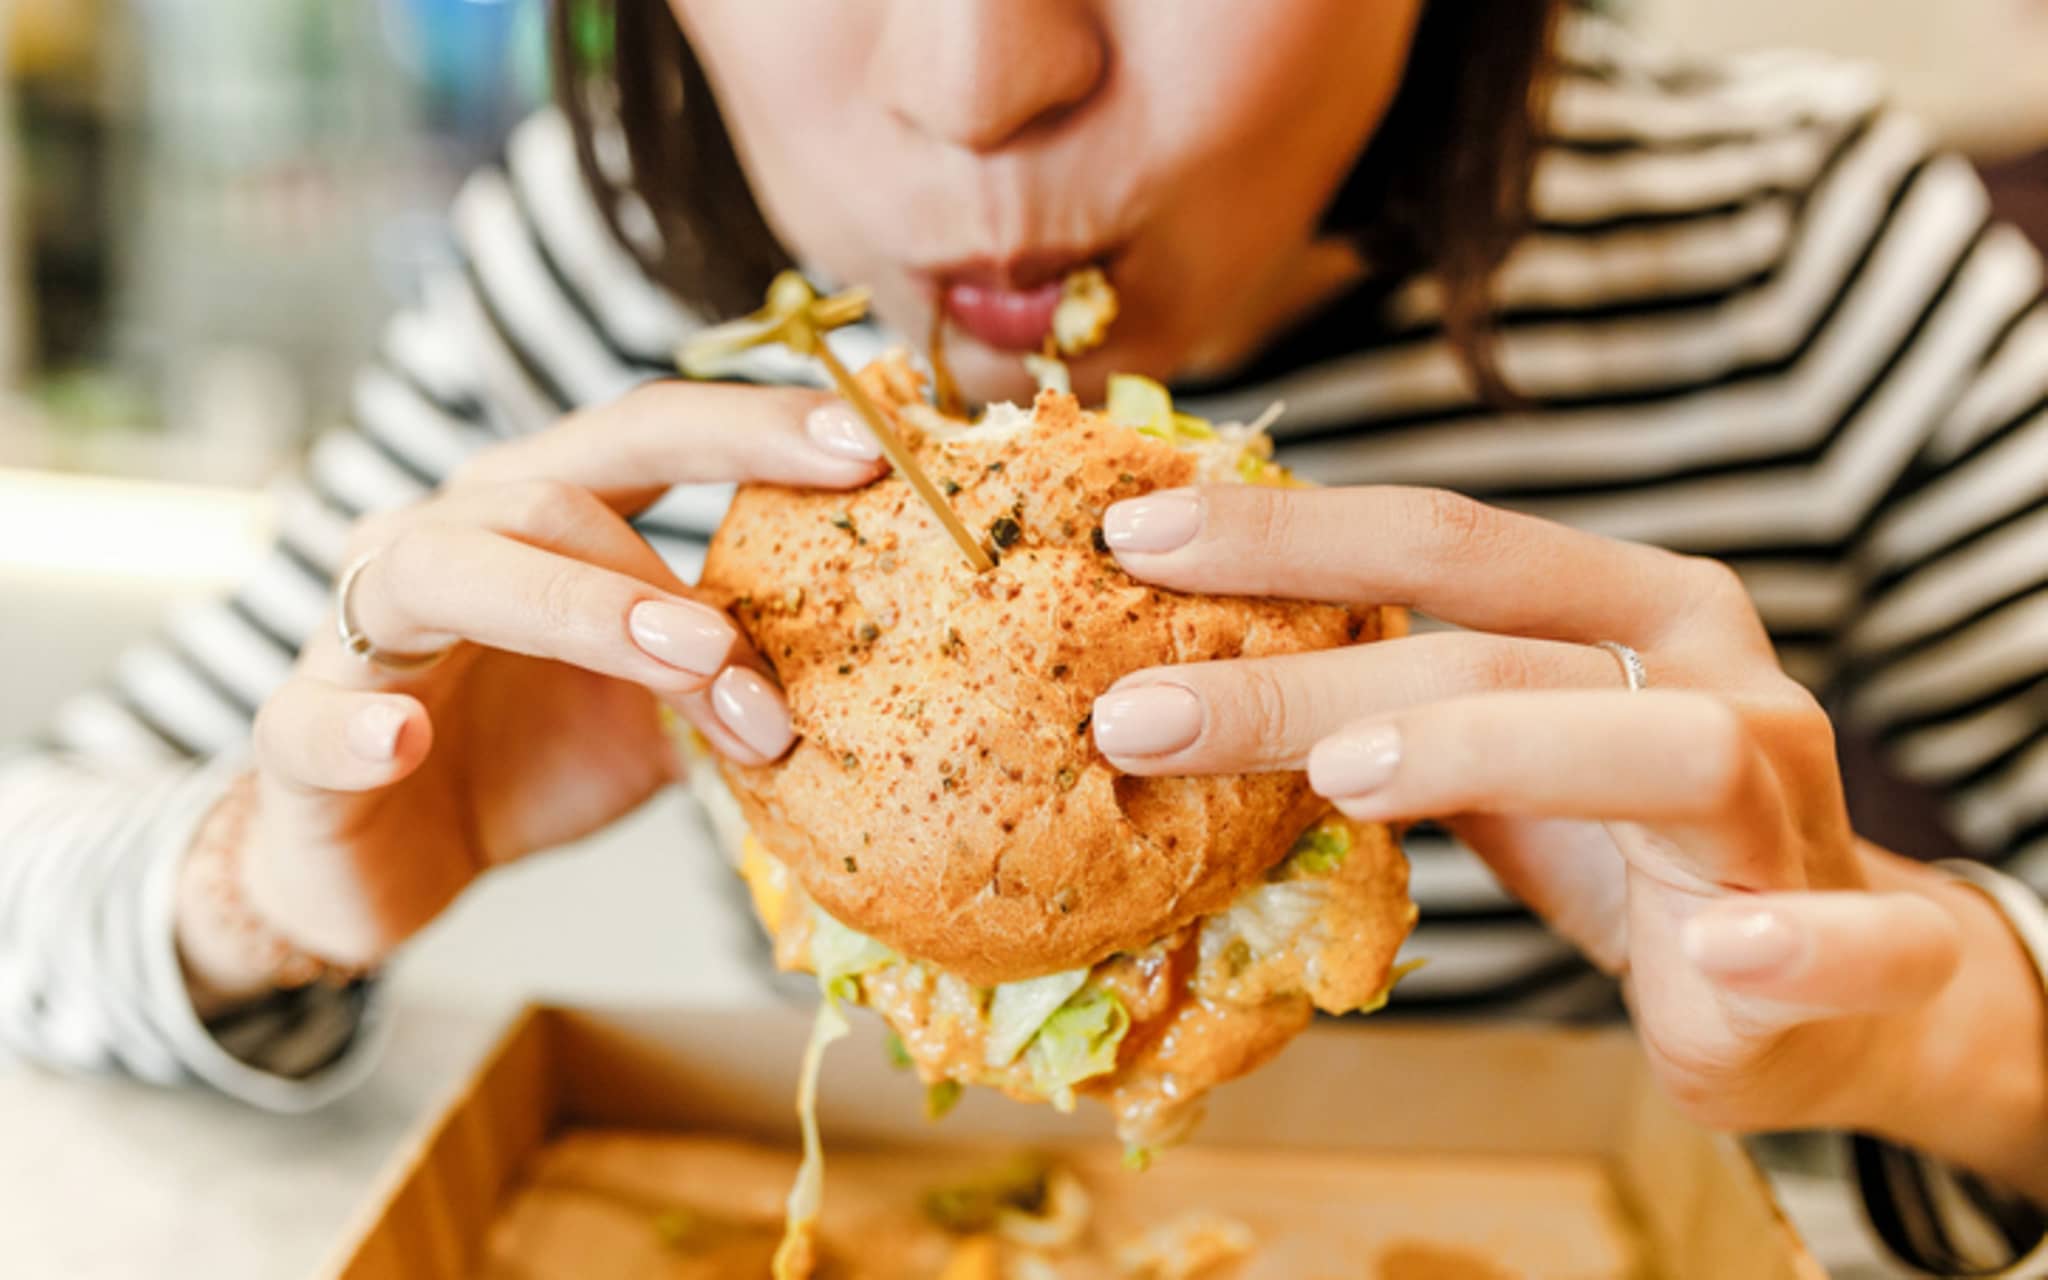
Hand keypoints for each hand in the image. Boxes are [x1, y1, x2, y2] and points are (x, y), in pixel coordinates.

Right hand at [176, 383, 886, 994]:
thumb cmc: (529, 756)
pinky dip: (359, 726)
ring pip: (447, 571)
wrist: (383, 862)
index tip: (865, 444)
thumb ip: (734, 669)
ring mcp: (362, 629)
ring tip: (683, 667)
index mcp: (538, 516)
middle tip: (758, 641)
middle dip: (669, 568)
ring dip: (577, 614)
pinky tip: (402, 741)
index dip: (747, 427)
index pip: (643, 437)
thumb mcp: (657, 711)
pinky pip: (316, 718)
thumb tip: (879, 656)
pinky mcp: (299, 734)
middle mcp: (446, 538)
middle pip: (552, 493)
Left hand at [1088, 483, 2047, 1193]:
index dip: (1290, 535)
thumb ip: (1390, 708)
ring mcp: (1789, 795)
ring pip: (1664, 747)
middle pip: (1499, 648)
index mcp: (1629, 603)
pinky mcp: (1862, 935)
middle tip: (1138, 715)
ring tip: (1344, 780)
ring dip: (1495, 753)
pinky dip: (1792, 946)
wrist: (1826, 979)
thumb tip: (1181, 679)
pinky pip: (1852, 937)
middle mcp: (1714, 670)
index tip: (1131, 542)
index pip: (1446, 539)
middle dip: (1306, 676)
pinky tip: (1715, 956)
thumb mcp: (1497, 757)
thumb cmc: (1627, 840)